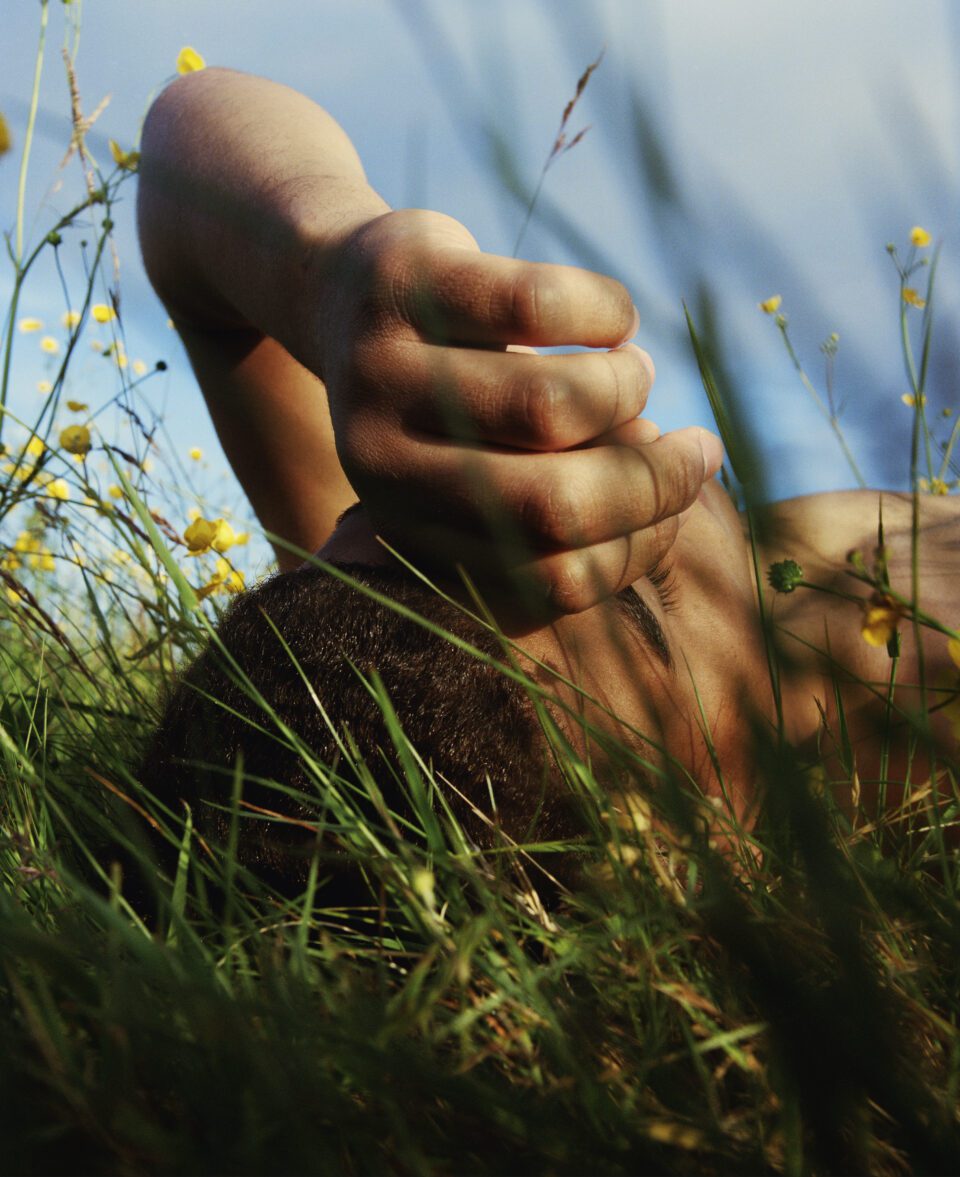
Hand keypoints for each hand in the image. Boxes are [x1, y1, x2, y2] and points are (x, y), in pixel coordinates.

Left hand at [312, 209, 721, 620]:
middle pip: (555, 504)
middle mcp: (385, 465)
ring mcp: (386, 372)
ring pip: (553, 405)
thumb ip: (567, 494)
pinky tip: (614, 319)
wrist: (340, 292)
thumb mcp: (487, 463)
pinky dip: (608, 313)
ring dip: (627, 389)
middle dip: (654, 481)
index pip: (553, 576)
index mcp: (414, 532)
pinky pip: (540, 305)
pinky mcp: (408, 282)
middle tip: (695, 448)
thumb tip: (673, 484)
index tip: (679, 508)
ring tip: (634, 371)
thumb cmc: (445, 393)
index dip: (640, 547)